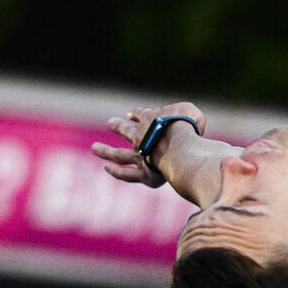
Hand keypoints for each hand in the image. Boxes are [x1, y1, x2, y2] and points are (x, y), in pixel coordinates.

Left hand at [91, 102, 207, 185]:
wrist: (179, 149)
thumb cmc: (187, 130)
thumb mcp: (192, 114)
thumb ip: (190, 115)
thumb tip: (192, 122)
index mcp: (151, 119)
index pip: (142, 114)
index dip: (137, 114)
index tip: (132, 113)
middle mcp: (140, 136)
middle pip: (125, 130)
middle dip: (118, 126)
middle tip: (110, 123)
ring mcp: (140, 155)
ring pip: (119, 153)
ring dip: (106, 151)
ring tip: (95, 148)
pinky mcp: (145, 173)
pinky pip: (127, 174)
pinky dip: (117, 171)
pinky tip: (108, 168)